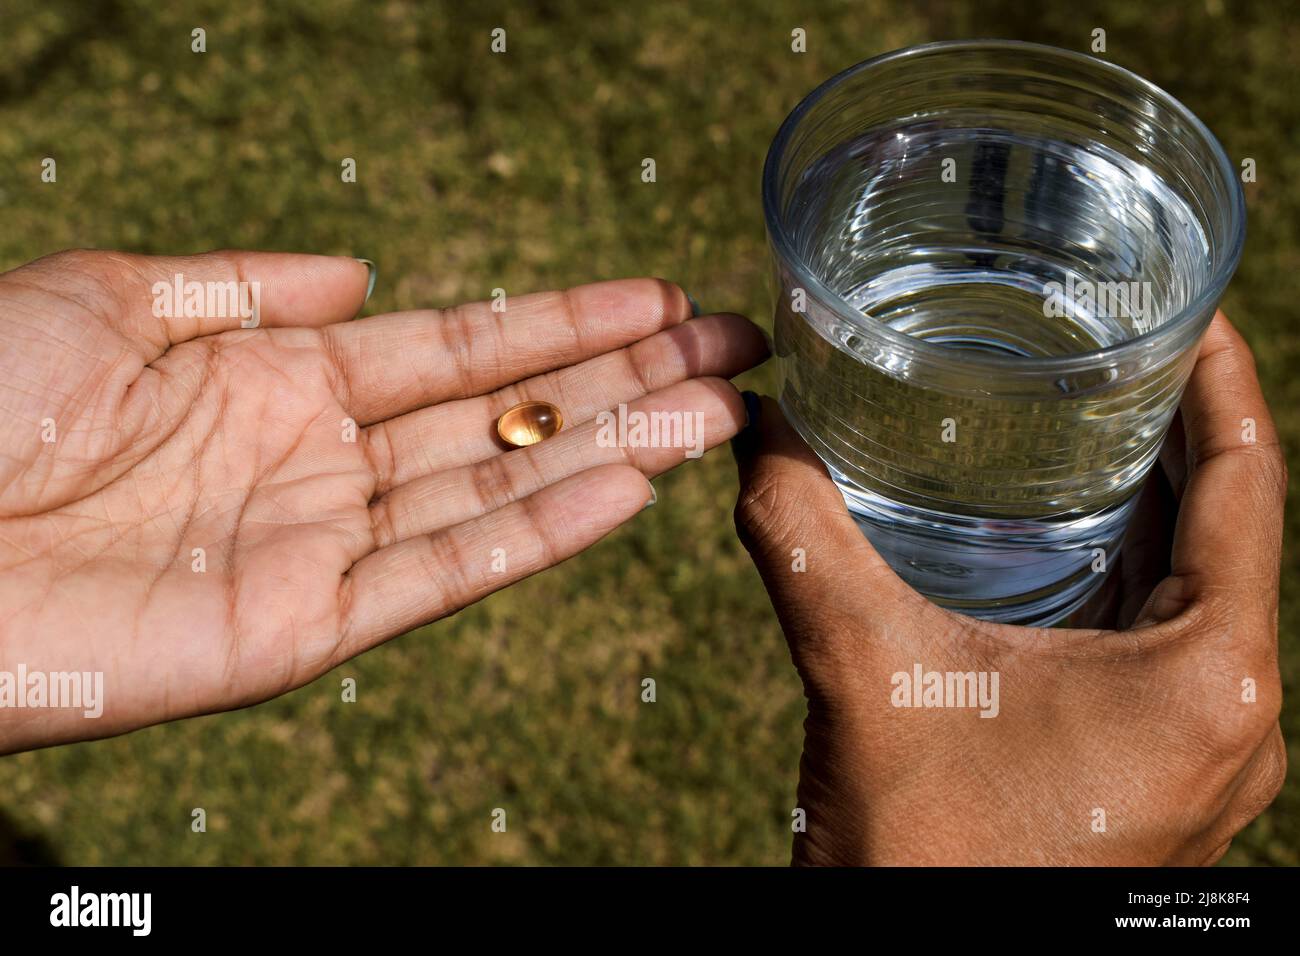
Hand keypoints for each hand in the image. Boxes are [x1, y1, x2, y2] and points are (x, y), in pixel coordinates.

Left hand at [0, 249, 766, 752]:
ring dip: (614, 446)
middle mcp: (323, 461)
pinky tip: (628, 483)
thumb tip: (360, 268)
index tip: (658, 294)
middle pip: (507, 414)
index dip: (561, 318)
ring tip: (717, 411)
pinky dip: (543, 530)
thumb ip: (243, 283)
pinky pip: (449, 572)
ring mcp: (325, 545)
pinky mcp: (310, 628)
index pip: (459, 347)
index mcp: (281, 378)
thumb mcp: (110, 299)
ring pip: (501, 488)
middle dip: (622, 376)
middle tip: (730, 349)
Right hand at [732, 312, 1285, 864]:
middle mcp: (1230, 716)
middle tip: (1122, 344)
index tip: (1192, 308)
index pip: (1249, 485)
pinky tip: (1063, 540)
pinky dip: (1126, 577)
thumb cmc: (923, 856)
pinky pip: (1161, 644)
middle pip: (1228, 533)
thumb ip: (803, 536)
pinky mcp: (1155, 774)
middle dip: (1178, 433)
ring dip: (1153, 507)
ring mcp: (1200, 753)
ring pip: (1194, 592)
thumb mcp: (861, 671)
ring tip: (1095, 421)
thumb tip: (759, 428)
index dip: (1224, 379)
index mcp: (1206, 678)